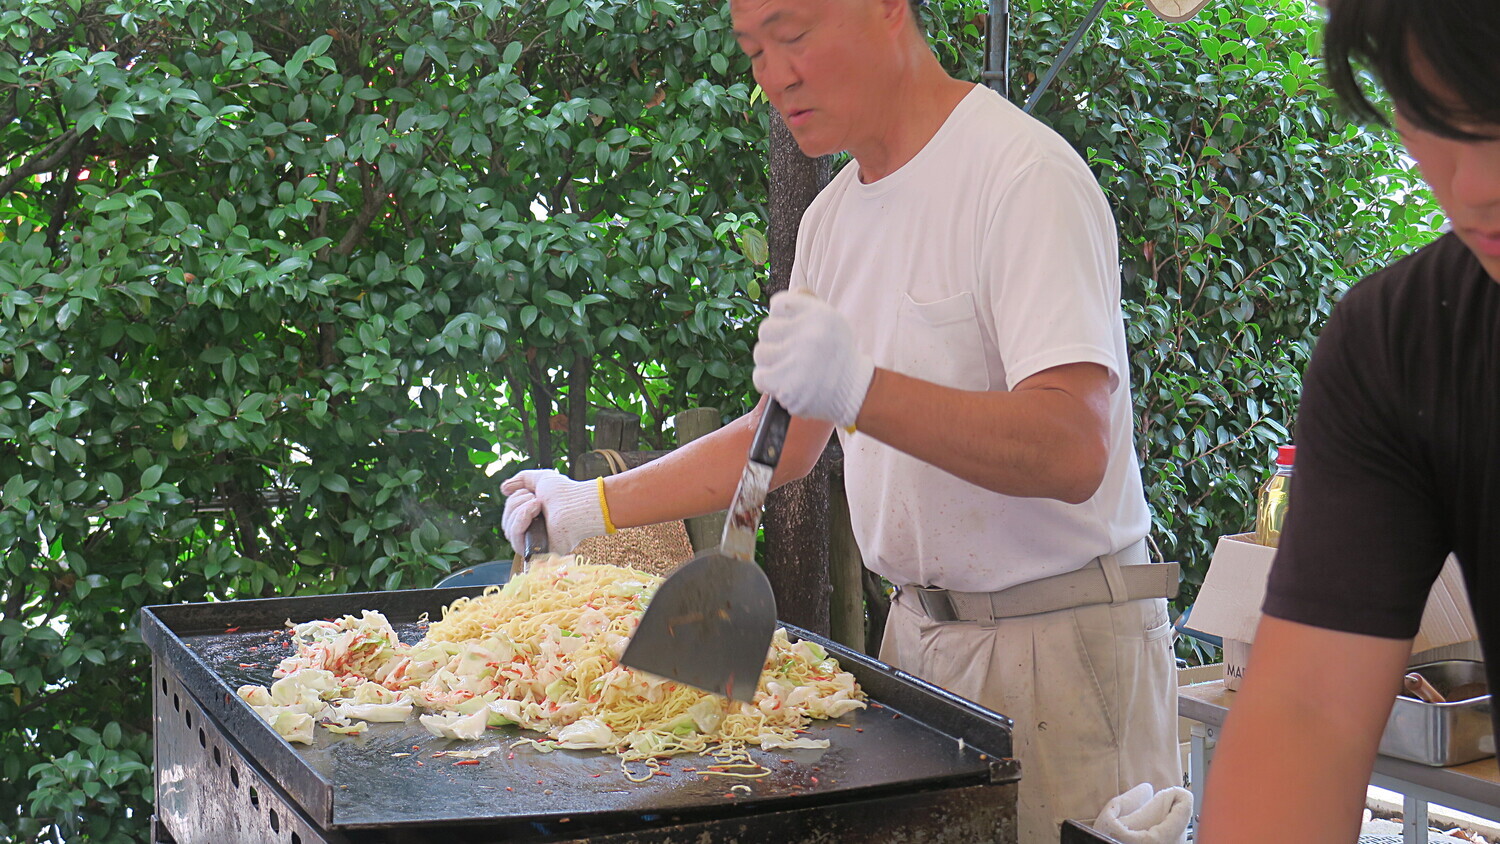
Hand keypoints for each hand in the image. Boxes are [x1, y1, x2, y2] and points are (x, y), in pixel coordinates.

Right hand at [500, 469, 605, 553]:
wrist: (578, 503)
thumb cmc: (565, 492)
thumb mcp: (541, 479)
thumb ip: (521, 479)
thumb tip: (503, 489)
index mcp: (532, 519)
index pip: (509, 515)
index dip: (513, 501)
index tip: (529, 492)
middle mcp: (532, 533)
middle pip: (506, 522)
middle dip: (515, 503)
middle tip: (535, 497)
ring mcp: (534, 544)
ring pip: (508, 529)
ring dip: (519, 510)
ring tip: (537, 502)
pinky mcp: (536, 553)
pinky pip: (515, 538)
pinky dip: (521, 519)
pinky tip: (534, 508)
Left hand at [752, 290, 874, 426]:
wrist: (852, 391)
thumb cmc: (836, 353)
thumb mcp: (831, 320)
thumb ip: (808, 303)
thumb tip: (788, 294)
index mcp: (819, 314)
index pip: (777, 304)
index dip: (781, 319)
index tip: (792, 332)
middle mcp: (810, 334)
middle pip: (766, 330)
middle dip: (775, 342)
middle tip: (792, 354)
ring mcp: (797, 360)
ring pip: (760, 353)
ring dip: (770, 363)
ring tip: (789, 369)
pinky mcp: (787, 385)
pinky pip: (759, 377)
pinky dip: (768, 382)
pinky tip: (785, 383)